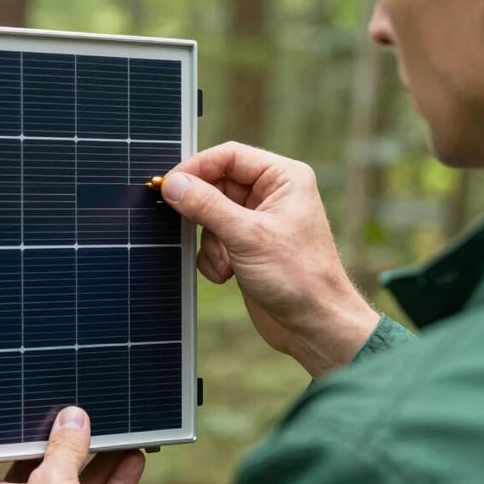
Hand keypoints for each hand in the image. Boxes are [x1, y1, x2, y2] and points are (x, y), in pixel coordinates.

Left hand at [0, 406, 145, 483]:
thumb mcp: (52, 481)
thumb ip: (65, 447)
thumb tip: (72, 419)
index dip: (1, 442)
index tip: (18, 420)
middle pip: (37, 473)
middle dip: (60, 448)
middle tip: (76, 421)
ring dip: (95, 463)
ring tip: (115, 434)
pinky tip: (131, 460)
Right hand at [162, 142, 379, 377]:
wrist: (315, 326)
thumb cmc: (299, 278)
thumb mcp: (247, 237)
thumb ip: (206, 206)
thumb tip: (173, 184)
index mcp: (284, 178)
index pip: (229, 156)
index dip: (196, 167)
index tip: (169, 184)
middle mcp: (272, 195)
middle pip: (216, 185)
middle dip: (203, 213)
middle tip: (184, 225)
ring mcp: (259, 222)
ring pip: (211, 215)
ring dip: (209, 242)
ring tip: (223, 263)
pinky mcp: (248, 247)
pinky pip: (214, 240)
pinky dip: (212, 257)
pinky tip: (226, 275)